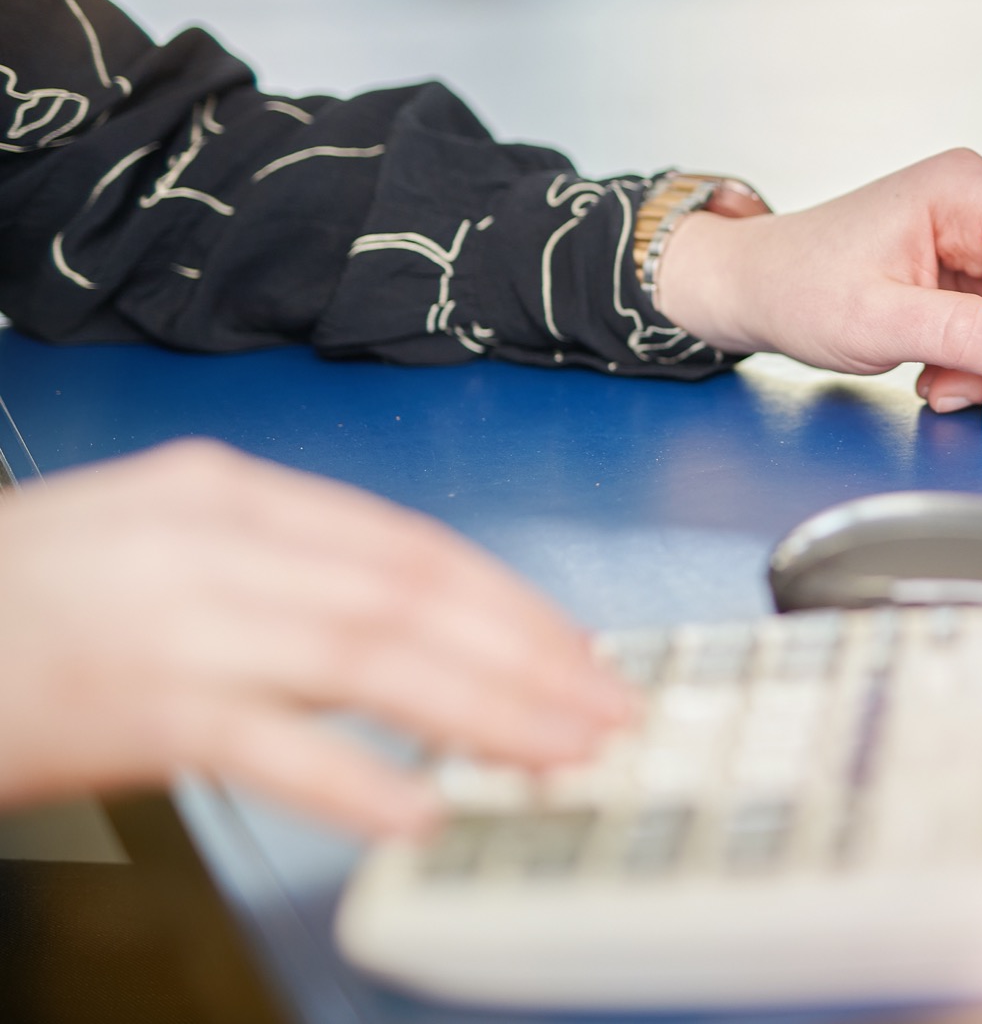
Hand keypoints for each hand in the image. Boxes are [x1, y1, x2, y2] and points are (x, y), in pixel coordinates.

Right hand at [0, 440, 633, 836]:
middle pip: (412, 598)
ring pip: (370, 659)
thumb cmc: (30, 600)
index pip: (410, 546)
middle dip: (527, 659)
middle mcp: (215, 541)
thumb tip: (416, 630)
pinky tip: (423, 810)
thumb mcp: (164, 545)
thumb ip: (284, 570)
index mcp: (229, 493)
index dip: (512, 603)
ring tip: (558, 756)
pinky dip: (357, 781)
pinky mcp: (135, 709)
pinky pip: (272, 749)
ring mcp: (177, 622)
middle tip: (604, 712)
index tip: (581, 653)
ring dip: (482, 712)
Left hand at [656, 149, 981, 411]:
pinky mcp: (962, 265)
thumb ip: (968, 335)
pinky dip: (975, 355)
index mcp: (966, 190)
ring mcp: (972, 233)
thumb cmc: (797, 285)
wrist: (754, 289)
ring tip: (938, 381)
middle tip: (971, 384)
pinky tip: (934, 370)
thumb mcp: (883, 322)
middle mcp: (978, 201)